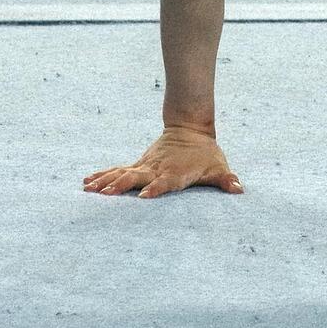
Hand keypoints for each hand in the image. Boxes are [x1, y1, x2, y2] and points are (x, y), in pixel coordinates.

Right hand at [84, 125, 243, 198]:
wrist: (190, 130)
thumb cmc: (206, 154)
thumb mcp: (219, 167)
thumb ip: (227, 179)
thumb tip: (239, 189)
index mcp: (175, 173)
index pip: (164, 182)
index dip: (155, 189)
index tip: (143, 197)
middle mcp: (157, 169)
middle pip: (136, 177)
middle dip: (121, 186)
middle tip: (105, 195)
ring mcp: (145, 166)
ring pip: (122, 173)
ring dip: (106, 181)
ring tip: (88, 190)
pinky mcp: (139, 165)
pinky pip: (118, 171)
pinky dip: (103, 176)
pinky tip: (87, 182)